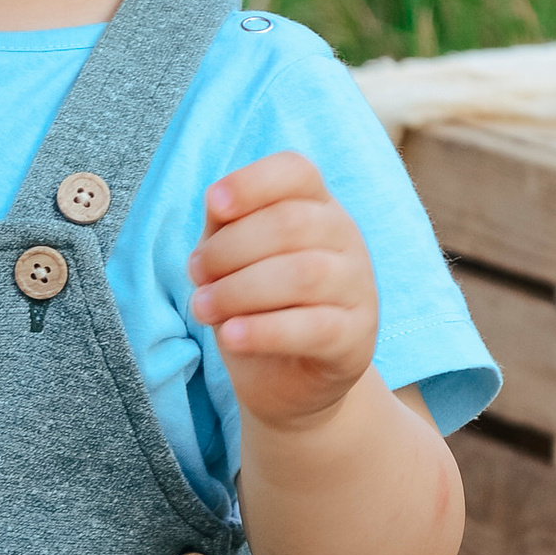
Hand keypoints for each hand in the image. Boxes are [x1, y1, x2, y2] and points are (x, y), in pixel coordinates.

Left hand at [189, 150, 378, 429]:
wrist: (286, 382)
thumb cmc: (256, 307)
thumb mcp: (232, 261)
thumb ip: (226, 226)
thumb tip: (217, 203)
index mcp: (316, 206)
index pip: (296, 172)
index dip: (252, 182)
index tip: (213, 204)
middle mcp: (346, 238)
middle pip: (291, 223)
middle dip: (229, 248)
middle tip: (196, 274)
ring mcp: (359, 288)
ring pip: (303, 274)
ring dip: (238, 290)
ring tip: (203, 308)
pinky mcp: (357, 338)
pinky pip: (315, 327)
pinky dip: (265, 330)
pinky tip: (231, 336)